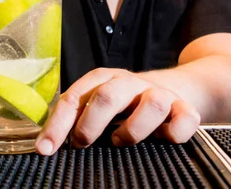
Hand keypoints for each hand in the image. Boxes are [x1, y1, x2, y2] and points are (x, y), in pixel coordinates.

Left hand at [35, 68, 200, 154]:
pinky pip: (184, 119)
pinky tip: (163, 138)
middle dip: (90, 124)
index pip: (74, 98)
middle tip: (82, 143)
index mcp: (103, 80)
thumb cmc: (126, 103)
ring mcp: (158, 94)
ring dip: (133, 129)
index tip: (46, 149)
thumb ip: (77, 116)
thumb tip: (47, 143)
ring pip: (151, 104)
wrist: (172, 88)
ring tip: (121, 140)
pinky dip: (174, 132)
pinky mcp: (184, 108)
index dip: (57, 124)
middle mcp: (129, 83)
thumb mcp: (99, 103)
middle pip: (107, 95)